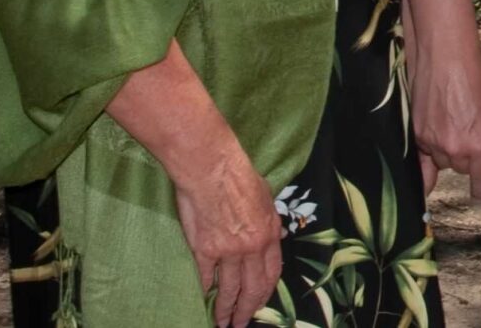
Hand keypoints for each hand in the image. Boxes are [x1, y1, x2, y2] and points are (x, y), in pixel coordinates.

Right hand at [171, 144, 281, 327]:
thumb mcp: (267, 198)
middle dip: (247, 310)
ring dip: (225, 309)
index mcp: (269, 234)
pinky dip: (205, 291)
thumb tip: (277, 234)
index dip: (266, 293)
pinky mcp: (204, 249)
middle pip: (252, 288)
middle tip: (240, 324)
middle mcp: (251, 247)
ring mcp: (227, 251)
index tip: (260, 304)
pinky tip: (203, 299)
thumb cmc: (239, 177)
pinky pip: (206, 278)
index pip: (272, 273)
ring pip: (229, 289)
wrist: (212, 169)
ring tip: (221, 322)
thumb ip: (270, 222)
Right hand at [410, 43, 480, 201]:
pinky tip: (426, 178)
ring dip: (447, 154)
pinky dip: (425, 166)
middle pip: (461, 168)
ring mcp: (432, 142)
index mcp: (479, 143)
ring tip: (451, 131)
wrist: (445, 52)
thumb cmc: (475, 72)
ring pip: (442, 162)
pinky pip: (421, 160)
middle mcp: (455, 148)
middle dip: (465, 159)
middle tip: (469, 139)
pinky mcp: (417, 132)